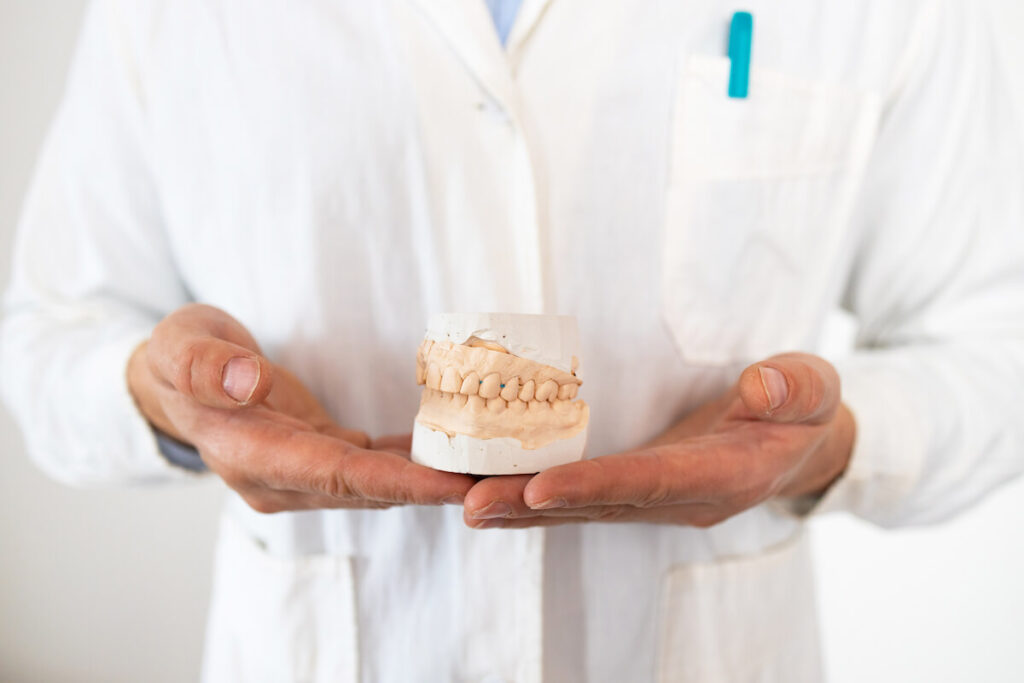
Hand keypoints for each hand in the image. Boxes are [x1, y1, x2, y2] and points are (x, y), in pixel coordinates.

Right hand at [127, 303, 473, 511]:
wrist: (170, 386)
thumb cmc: (176, 360)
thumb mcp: (179, 347)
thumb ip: (206, 366)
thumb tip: (247, 381)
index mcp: (250, 455)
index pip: (334, 475)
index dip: (395, 481)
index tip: (451, 486)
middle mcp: (282, 477)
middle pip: (369, 488)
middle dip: (434, 488)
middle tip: (499, 482)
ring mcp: (303, 473)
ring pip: (378, 482)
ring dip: (433, 480)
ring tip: (495, 472)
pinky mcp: (320, 456)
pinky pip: (375, 464)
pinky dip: (415, 462)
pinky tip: (459, 452)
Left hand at [461, 353, 854, 528]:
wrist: (797, 446)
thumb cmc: (801, 412)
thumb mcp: (816, 390)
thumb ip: (797, 388)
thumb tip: (764, 386)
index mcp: (722, 478)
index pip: (651, 483)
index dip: (595, 486)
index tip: (540, 488)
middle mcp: (679, 499)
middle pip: (598, 505)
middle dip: (531, 507)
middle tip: (470, 504)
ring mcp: (654, 499)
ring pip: (579, 508)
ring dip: (518, 507)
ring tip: (459, 501)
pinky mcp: (636, 488)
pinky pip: (578, 496)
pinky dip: (530, 496)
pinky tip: (484, 489)